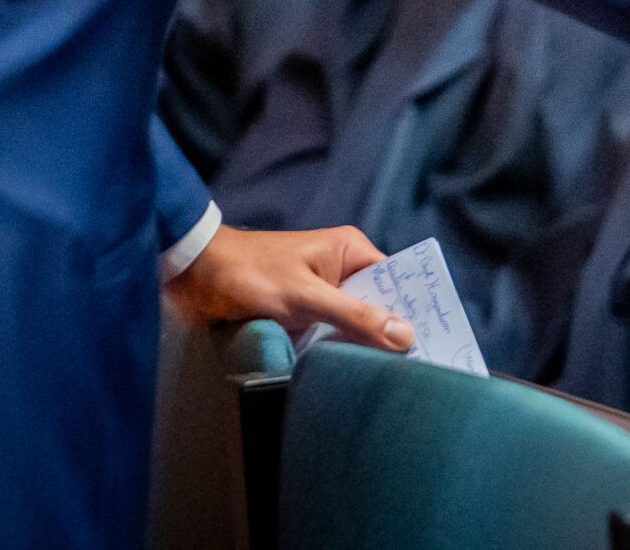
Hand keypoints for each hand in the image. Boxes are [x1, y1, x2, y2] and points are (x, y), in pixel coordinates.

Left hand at [165, 224, 415, 350]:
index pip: (396, 283)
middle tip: (417, 370)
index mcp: (350, 250)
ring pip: (355, 325)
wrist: (194, 273)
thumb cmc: (249, 273)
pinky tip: (352, 374)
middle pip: (379, 306)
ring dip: (362, 347)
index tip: (435, 344)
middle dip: (391, 334)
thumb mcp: (306, 297)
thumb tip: (406, 336)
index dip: (414, 311)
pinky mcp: (301, 314)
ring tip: (390, 378)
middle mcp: (341, 269)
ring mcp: (321, 293)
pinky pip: (331, 335)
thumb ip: (354, 317)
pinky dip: (339, 352)